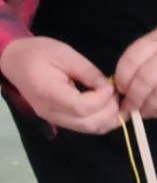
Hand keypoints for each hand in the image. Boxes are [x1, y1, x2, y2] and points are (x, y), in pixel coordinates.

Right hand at [0, 36, 119, 133]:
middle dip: (110, 111)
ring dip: (109, 119)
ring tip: (116, 100)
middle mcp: (51, 112)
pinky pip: (85, 126)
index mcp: (48, 93)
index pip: (81, 107)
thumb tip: (108, 86)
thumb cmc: (38, 53)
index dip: (102, 99)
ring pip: (89, 129)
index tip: (110, 85)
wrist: (15, 61)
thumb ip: (88, 72)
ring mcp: (55, 119)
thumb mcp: (65, 54)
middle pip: (88, 123)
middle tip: (117, 94)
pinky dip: (102, 120)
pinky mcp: (60, 120)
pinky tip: (110, 107)